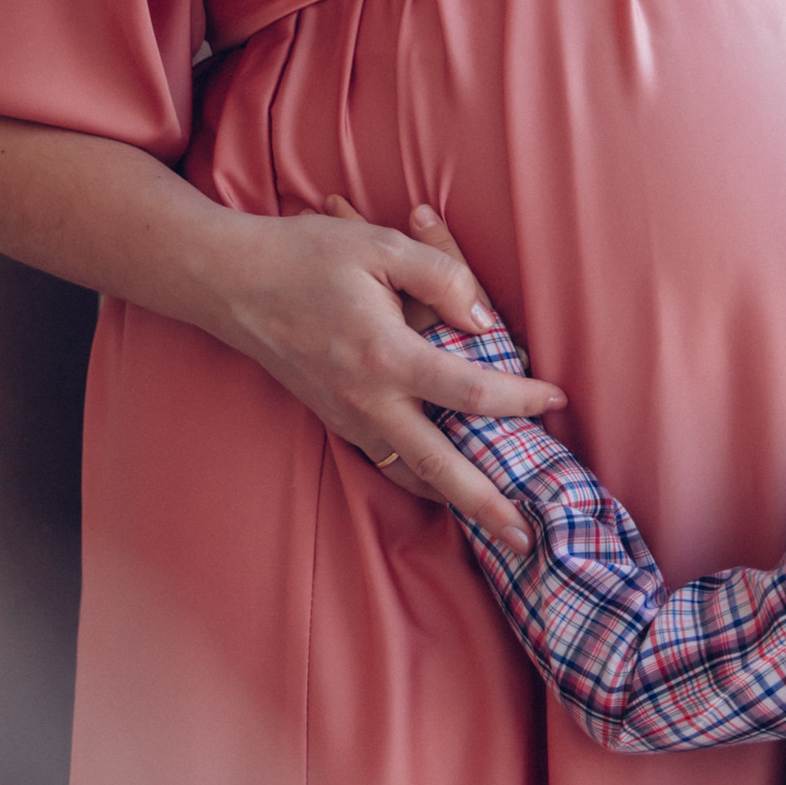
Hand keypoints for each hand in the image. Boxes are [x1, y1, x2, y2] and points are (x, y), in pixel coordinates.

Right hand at [212, 197, 563, 549]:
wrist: (230, 282)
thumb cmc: (305, 255)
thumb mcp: (379, 245)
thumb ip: (443, 276)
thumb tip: (485, 322)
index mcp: (386, 356)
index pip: (470, 391)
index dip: (520, 398)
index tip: (555, 397)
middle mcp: (368, 401)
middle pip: (441, 468)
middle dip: (486, 505)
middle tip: (526, 539)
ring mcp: (348, 417)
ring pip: (410, 475)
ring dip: (453, 500)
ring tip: (492, 522)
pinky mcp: (334, 420)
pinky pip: (385, 461)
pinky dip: (419, 479)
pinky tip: (443, 485)